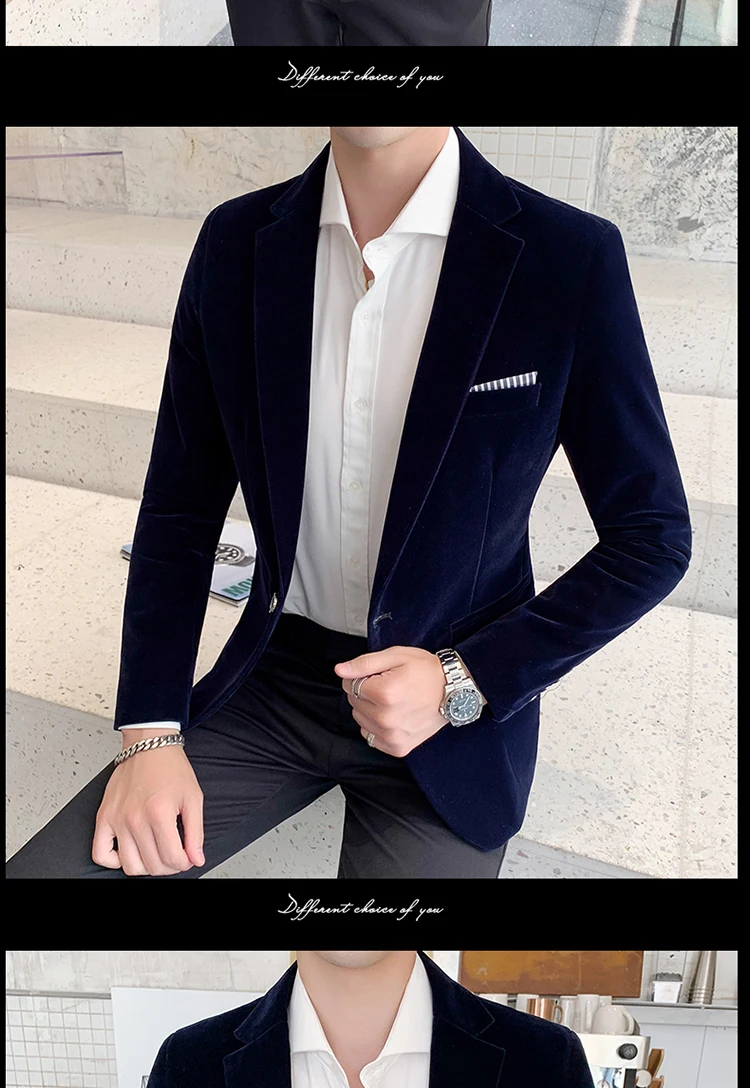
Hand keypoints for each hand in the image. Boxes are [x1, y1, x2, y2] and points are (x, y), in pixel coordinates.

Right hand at [92, 739, 203, 875]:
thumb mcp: (193, 798)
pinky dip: (114, 860)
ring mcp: (116, 819)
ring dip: (146, 866)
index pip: (172, 859)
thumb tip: (196, 859)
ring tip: (155, 852)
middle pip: (152, 866)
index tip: (187, 857)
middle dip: (169, 866)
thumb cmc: (171, 768)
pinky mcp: (104, 817)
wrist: (149, 745)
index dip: (185, 863)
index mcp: (159, 813)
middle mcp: (135, 819)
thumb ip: (196, 833)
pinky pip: (100, 853)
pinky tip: (129, 851)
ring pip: (130, 866)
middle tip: (174, 854)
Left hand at [334, 646, 448, 756]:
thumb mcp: (395, 656)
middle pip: (354, 702)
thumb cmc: (426, 671)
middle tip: (389, 686)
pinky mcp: (398, 747)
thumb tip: (340, 670)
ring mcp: (392, 736)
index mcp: (385, 694)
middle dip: (366, 692)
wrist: (454, 691)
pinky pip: (370, 736)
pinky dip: (377, 726)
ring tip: (393, 701)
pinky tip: (394, 715)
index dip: (362, 676)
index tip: (379, 675)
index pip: (349, 684)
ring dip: (370, 709)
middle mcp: (386, 718)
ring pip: (360, 719)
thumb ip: (364, 663)